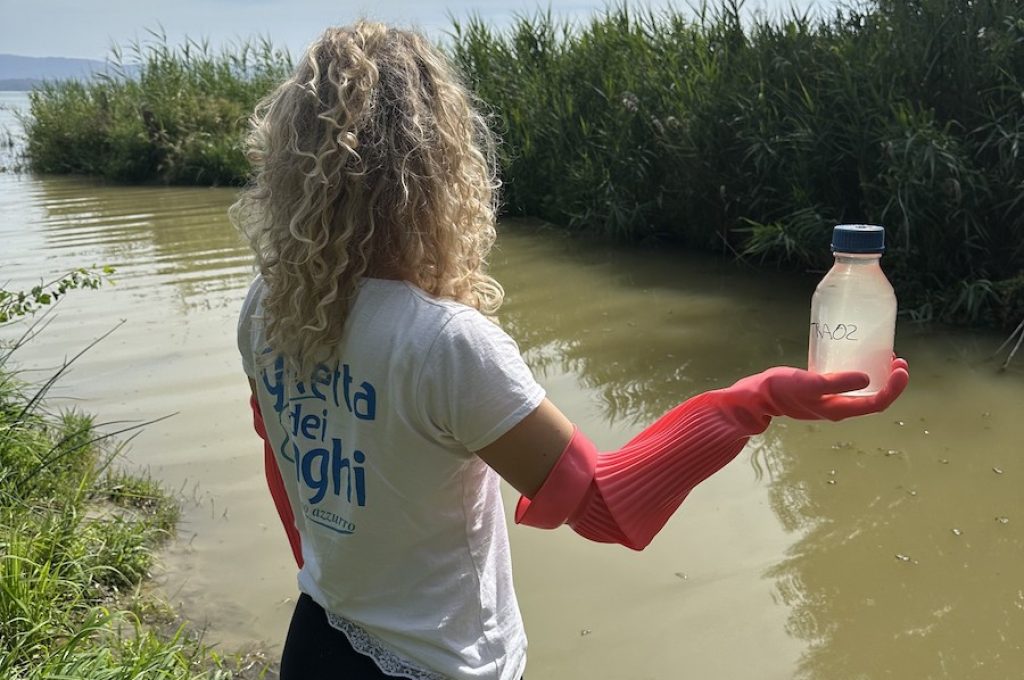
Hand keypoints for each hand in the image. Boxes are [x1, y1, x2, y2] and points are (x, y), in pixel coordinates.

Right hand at [723, 357, 909, 421]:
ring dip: (878, 376)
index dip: (894, 387)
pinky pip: (850, 384)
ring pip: (865, 391)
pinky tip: (857, 358)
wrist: (759, 396)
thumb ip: (836, 382)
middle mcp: (840, 408)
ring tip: (884, 356)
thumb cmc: (782, 389)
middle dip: (890, 380)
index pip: (877, 403)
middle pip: (875, 398)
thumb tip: (867, 378)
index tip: (902, 368)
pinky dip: (861, 372)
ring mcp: (832, 401)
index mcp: (840, 409)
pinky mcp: (823, 392)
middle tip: (897, 359)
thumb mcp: (809, 383)